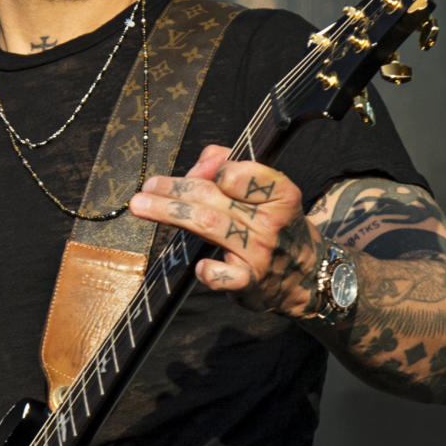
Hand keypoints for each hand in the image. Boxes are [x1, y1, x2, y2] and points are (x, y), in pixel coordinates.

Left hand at [129, 144, 326, 318]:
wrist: (304, 273)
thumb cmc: (273, 223)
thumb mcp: (266, 189)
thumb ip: (230, 165)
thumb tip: (202, 163)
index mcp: (280, 193)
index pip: (241, 173)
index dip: (216, 170)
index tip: (196, 173)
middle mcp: (272, 222)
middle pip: (213, 199)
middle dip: (174, 190)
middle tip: (146, 187)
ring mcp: (261, 253)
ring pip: (209, 226)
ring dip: (170, 214)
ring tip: (141, 206)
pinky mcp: (251, 283)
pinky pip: (223, 275)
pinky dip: (207, 270)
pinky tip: (197, 265)